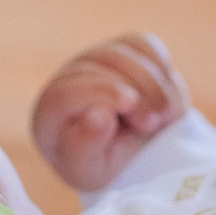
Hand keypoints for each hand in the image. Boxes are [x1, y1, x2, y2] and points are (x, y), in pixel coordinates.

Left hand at [31, 30, 189, 193]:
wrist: (132, 152)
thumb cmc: (103, 163)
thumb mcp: (91, 169)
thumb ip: (87, 145)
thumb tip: (99, 114)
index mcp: (50, 110)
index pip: (65, 93)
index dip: (99, 94)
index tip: (131, 103)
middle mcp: (69, 78)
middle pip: (99, 66)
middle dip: (134, 91)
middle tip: (153, 123)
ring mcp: (96, 59)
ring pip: (124, 52)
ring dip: (152, 83)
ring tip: (164, 116)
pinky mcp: (123, 49)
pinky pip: (143, 45)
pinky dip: (160, 67)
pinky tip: (164, 97)